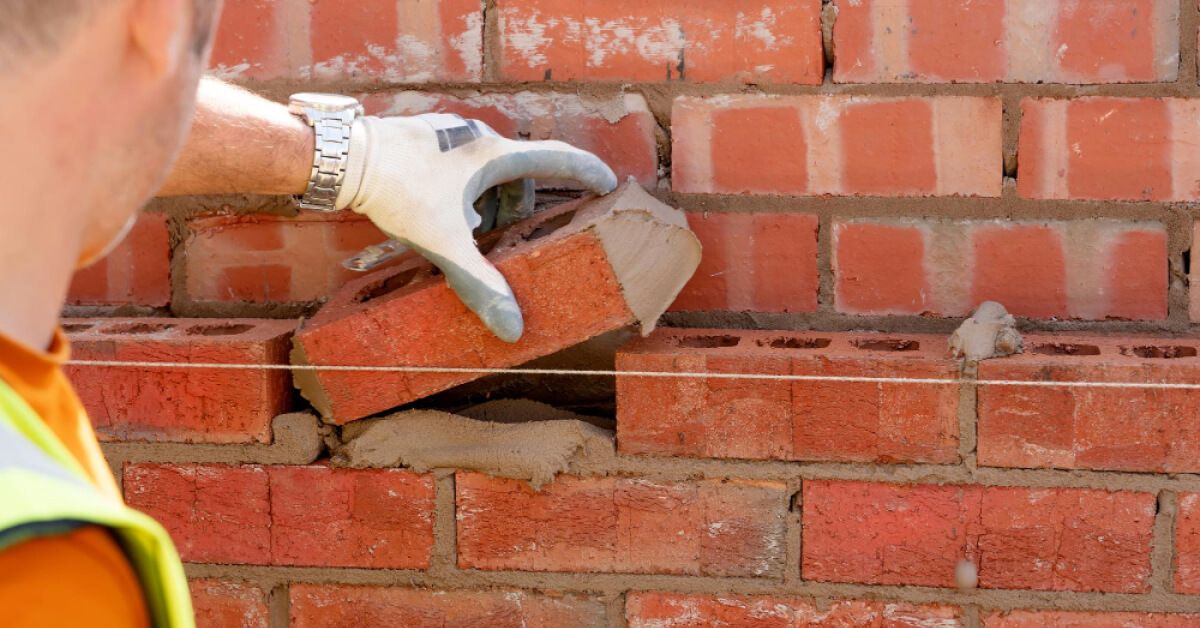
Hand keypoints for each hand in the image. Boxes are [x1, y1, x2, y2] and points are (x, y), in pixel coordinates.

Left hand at [335, 113, 617, 342]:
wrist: (344, 158)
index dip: (586, 173)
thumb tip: (513, 329)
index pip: (556, 159)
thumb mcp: (445, 244)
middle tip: (514, 237)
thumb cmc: (398, 191)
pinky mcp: (425, 138)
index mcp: (493, 154)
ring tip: (474, 230)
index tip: (610, 183)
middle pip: (519, 172)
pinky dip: (465, 191)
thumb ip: (480, 285)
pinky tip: (444, 213)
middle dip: (521, 207)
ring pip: (487, 169)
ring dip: (491, 200)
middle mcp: (477, 135)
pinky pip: (461, 164)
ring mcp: (449, 133)